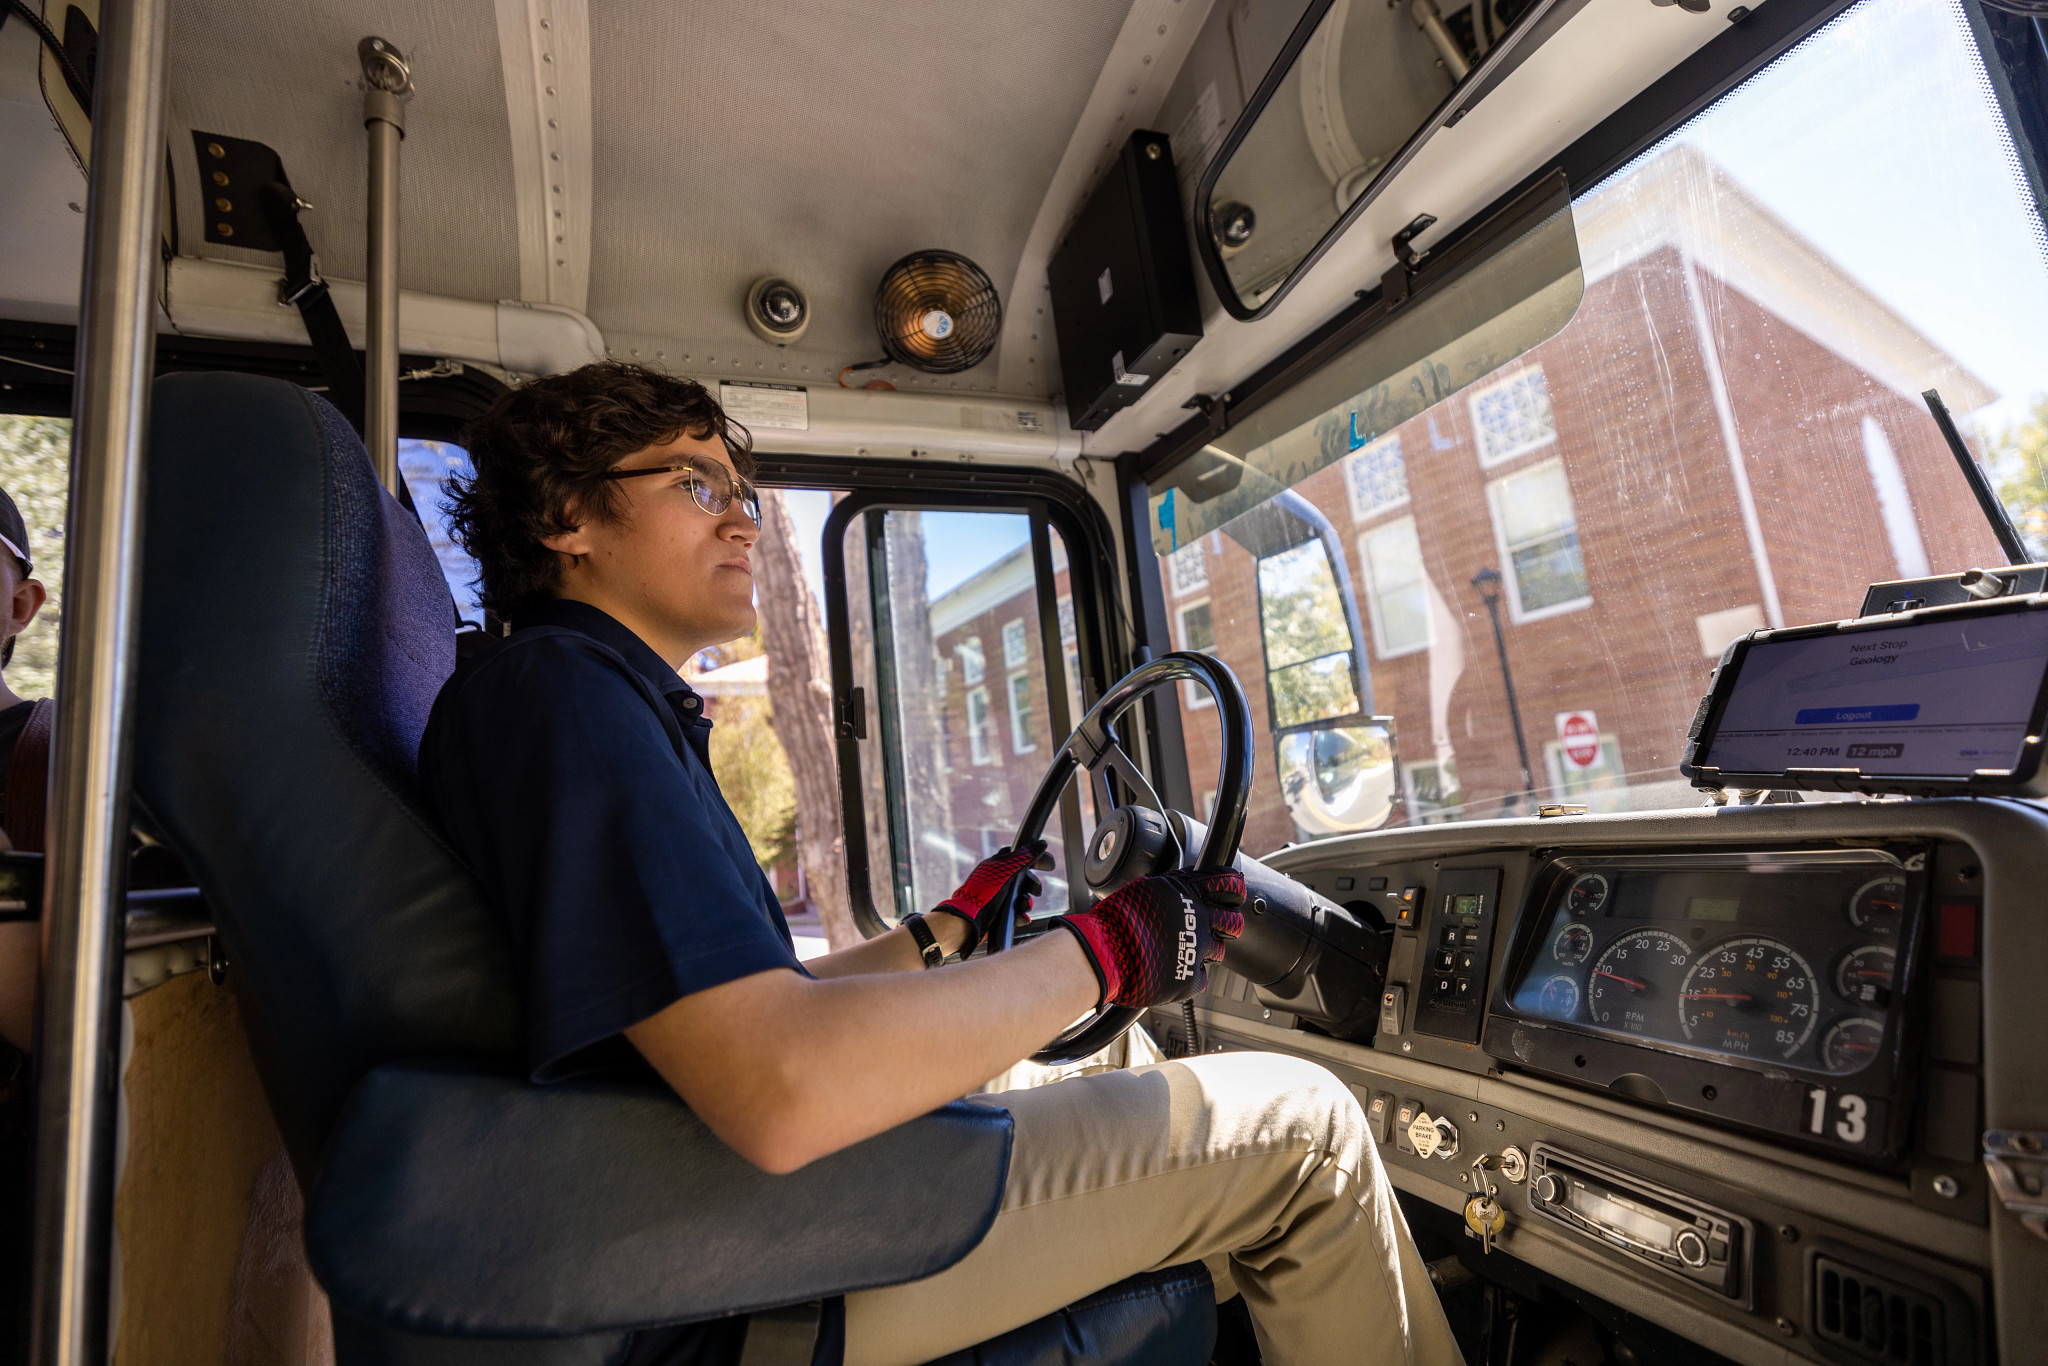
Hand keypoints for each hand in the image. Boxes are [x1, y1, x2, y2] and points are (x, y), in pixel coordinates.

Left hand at [929, 841, 1046, 956]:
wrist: (967, 921)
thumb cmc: (982, 893)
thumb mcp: (1006, 871)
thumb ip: (1024, 858)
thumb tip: (1041, 844)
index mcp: (997, 865)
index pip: (1020, 856)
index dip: (1036, 858)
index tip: (1048, 865)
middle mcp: (998, 879)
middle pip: (1024, 878)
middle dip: (1032, 885)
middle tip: (1036, 891)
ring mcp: (998, 896)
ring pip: (1021, 896)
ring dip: (1026, 902)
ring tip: (1024, 906)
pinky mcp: (998, 913)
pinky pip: (1015, 912)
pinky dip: (1021, 914)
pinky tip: (1022, 917)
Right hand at [1054, 870, 1245, 1008]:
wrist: (1104, 954)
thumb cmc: (1116, 920)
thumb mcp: (1146, 889)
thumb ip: (1172, 889)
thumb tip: (1181, 887)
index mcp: (1188, 893)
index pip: (1228, 884)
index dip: (1232, 890)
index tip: (1231, 896)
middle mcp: (1198, 920)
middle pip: (1233, 921)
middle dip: (1226, 924)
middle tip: (1214, 928)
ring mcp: (1197, 950)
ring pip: (1218, 951)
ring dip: (1204, 950)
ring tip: (1181, 951)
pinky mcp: (1190, 978)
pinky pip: (1200, 977)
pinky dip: (1188, 974)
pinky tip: (1171, 969)